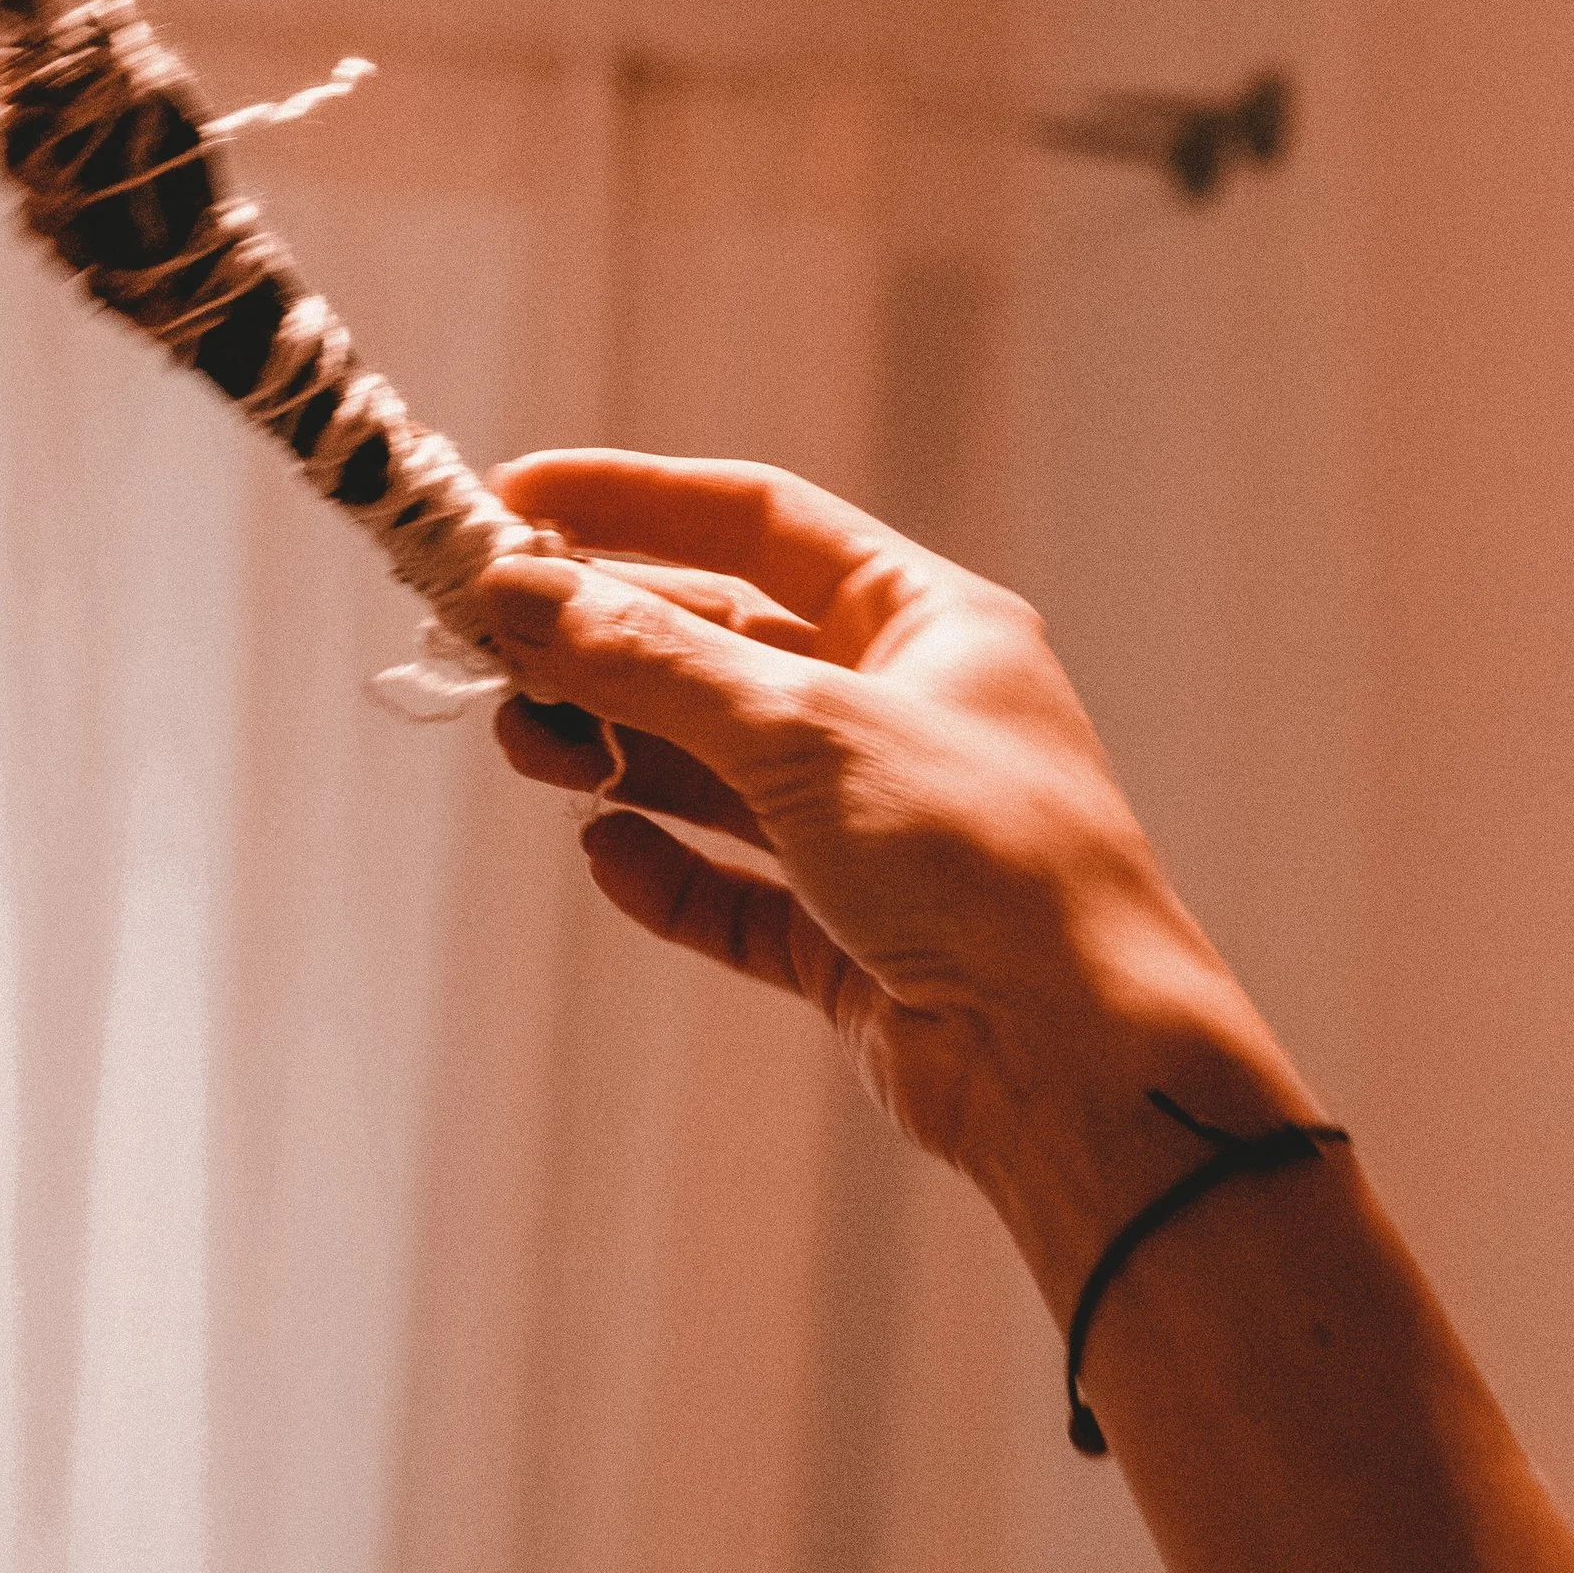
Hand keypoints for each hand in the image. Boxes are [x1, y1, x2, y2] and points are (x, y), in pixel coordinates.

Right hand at [477, 449, 1315, 1311]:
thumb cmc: (989, 864)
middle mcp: (903, 712)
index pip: (758, 519)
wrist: (1087, 1073)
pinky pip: (732, 889)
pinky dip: (664, 870)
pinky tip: (607, 854)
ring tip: (525, 747)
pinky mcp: (853, 942)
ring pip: (712, 767)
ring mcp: (876, 830)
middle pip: (720, 645)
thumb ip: (652, 662)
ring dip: (613, 750)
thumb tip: (517, 589)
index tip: (513, 499)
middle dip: (603, 641)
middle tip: (487, 643)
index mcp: (927, 623)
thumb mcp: (804, 732)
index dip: (632, 500)